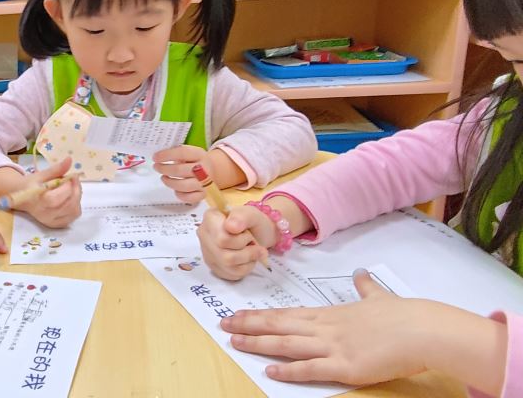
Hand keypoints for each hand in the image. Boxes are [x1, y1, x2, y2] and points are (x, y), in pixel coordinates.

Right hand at [18, 157, 81, 227]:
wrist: (22, 199)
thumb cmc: (31, 185)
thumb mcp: (41, 175)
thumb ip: (56, 169)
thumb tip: (70, 159)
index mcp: (37, 201)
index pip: (55, 199)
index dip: (67, 187)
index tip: (70, 176)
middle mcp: (45, 214)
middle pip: (68, 205)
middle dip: (76, 190)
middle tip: (74, 179)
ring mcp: (52, 221)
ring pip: (74, 211)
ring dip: (77, 197)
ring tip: (72, 187)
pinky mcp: (57, 224)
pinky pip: (73, 216)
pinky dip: (76, 206)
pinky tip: (70, 198)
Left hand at [152, 145, 210, 202]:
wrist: (211, 170)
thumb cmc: (194, 161)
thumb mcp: (188, 152)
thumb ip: (175, 152)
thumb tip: (158, 156)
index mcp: (199, 154)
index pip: (182, 152)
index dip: (166, 155)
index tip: (155, 157)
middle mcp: (204, 168)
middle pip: (180, 170)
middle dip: (164, 169)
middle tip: (156, 167)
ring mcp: (204, 183)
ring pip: (183, 186)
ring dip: (169, 182)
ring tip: (164, 178)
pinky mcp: (203, 194)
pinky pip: (189, 198)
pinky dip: (180, 195)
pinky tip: (176, 189)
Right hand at [197, 203, 275, 279]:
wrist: (257, 232)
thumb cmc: (252, 221)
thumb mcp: (251, 213)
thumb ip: (241, 217)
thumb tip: (231, 227)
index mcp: (210, 218)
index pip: (222, 239)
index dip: (241, 240)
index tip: (247, 232)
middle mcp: (204, 235)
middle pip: (225, 255)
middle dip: (247, 252)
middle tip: (254, 244)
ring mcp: (207, 252)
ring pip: (228, 266)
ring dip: (248, 260)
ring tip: (254, 251)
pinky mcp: (214, 266)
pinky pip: (231, 274)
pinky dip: (245, 268)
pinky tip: (247, 259)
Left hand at [220, 270, 433, 384]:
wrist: (423, 329)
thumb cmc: (404, 315)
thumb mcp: (379, 297)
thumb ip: (366, 289)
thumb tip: (361, 275)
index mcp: (331, 314)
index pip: (287, 314)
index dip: (261, 315)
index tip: (239, 314)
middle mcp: (326, 328)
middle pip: (279, 325)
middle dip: (249, 326)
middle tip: (223, 324)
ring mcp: (334, 347)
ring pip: (287, 344)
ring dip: (259, 343)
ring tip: (234, 342)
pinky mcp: (346, 366)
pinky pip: (311, 368)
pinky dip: (289, 370)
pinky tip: (270, 370)